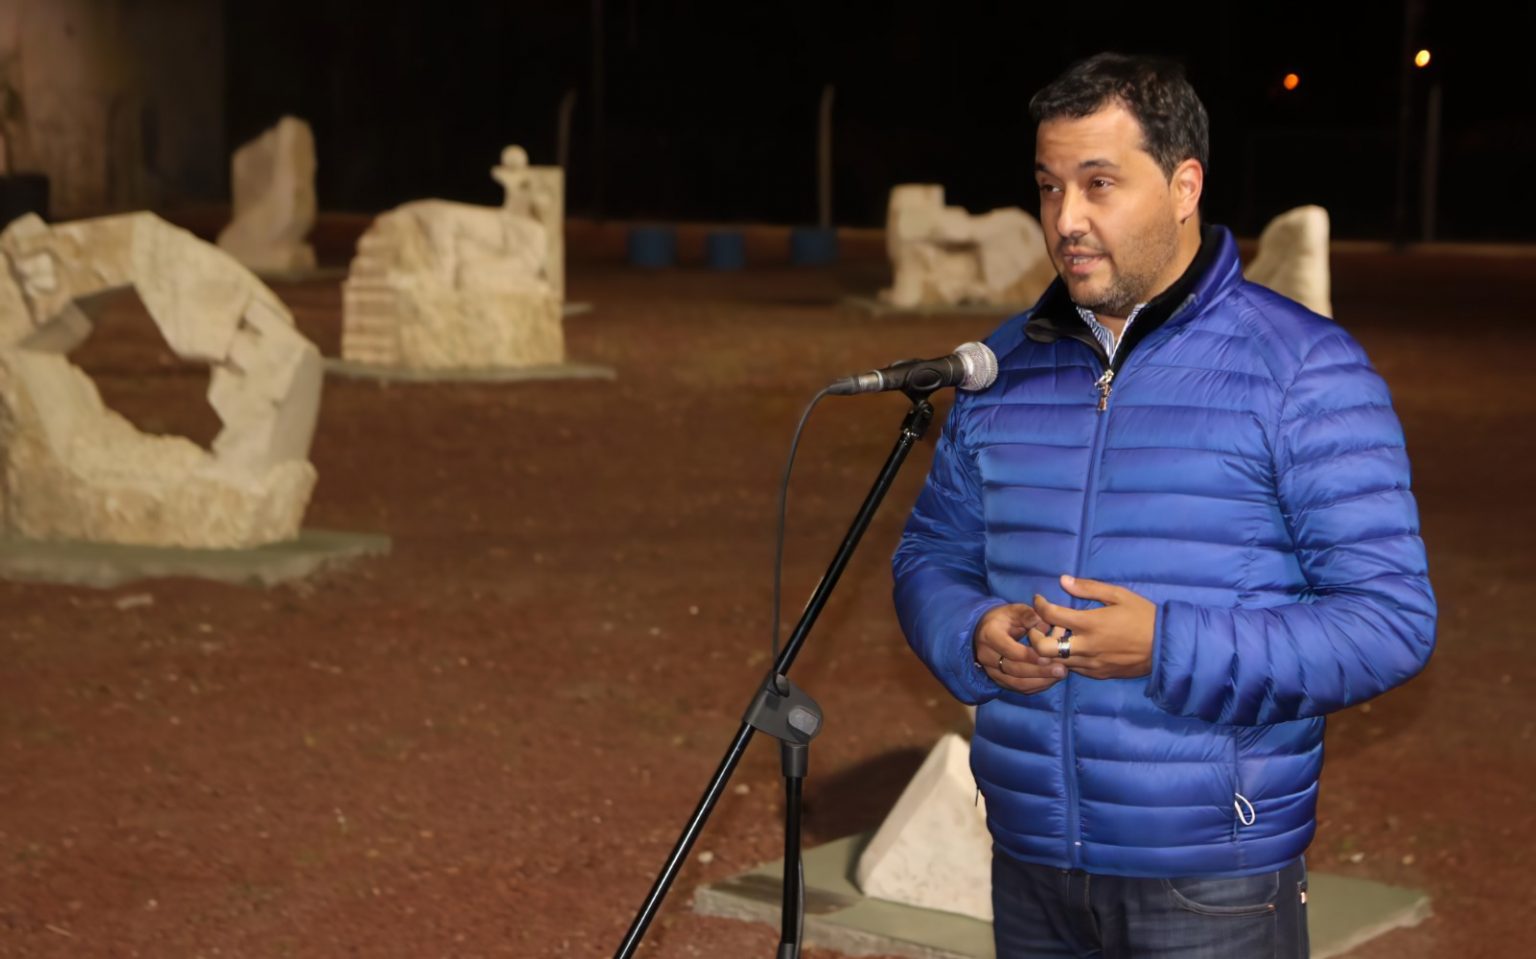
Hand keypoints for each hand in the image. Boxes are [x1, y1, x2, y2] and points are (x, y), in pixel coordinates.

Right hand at [973, 603, 1066, 693]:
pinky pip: (1017, 688)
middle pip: (1014, 669)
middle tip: (1061, 670)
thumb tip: (1041, 622)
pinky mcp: (998, 680)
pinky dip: (1035, 686)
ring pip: (1016, 682)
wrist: (984, 631)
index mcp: (989, 635)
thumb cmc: (1003, 619)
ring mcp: (991, 670)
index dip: (1029, 655)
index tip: (1048, 657)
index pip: (1009, 650)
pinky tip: (1051, 680)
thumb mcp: (1014, 610)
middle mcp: (987, 655)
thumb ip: (1027, 614)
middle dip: (1039, 671)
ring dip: (1040, 681)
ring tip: (1059, 676)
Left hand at [1028, 575, 1156, 678]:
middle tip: (1043, 626)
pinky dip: (1068, 659)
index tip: (1039, 600)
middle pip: (1043, 648)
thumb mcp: (1119, 595)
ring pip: (1056, 662)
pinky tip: (1075, 647)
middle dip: (1036, 636)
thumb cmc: (1144, 616)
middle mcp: (1086, 647)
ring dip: (1052, 649)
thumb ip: (1089, 588)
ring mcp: (1091, 664)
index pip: (1050, 615)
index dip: (1039, 605)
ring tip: (1060, 636)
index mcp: (1090, 624)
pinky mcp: (1099, 674)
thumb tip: (1063, 580)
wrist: (1166, 647)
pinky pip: (1074, 669)